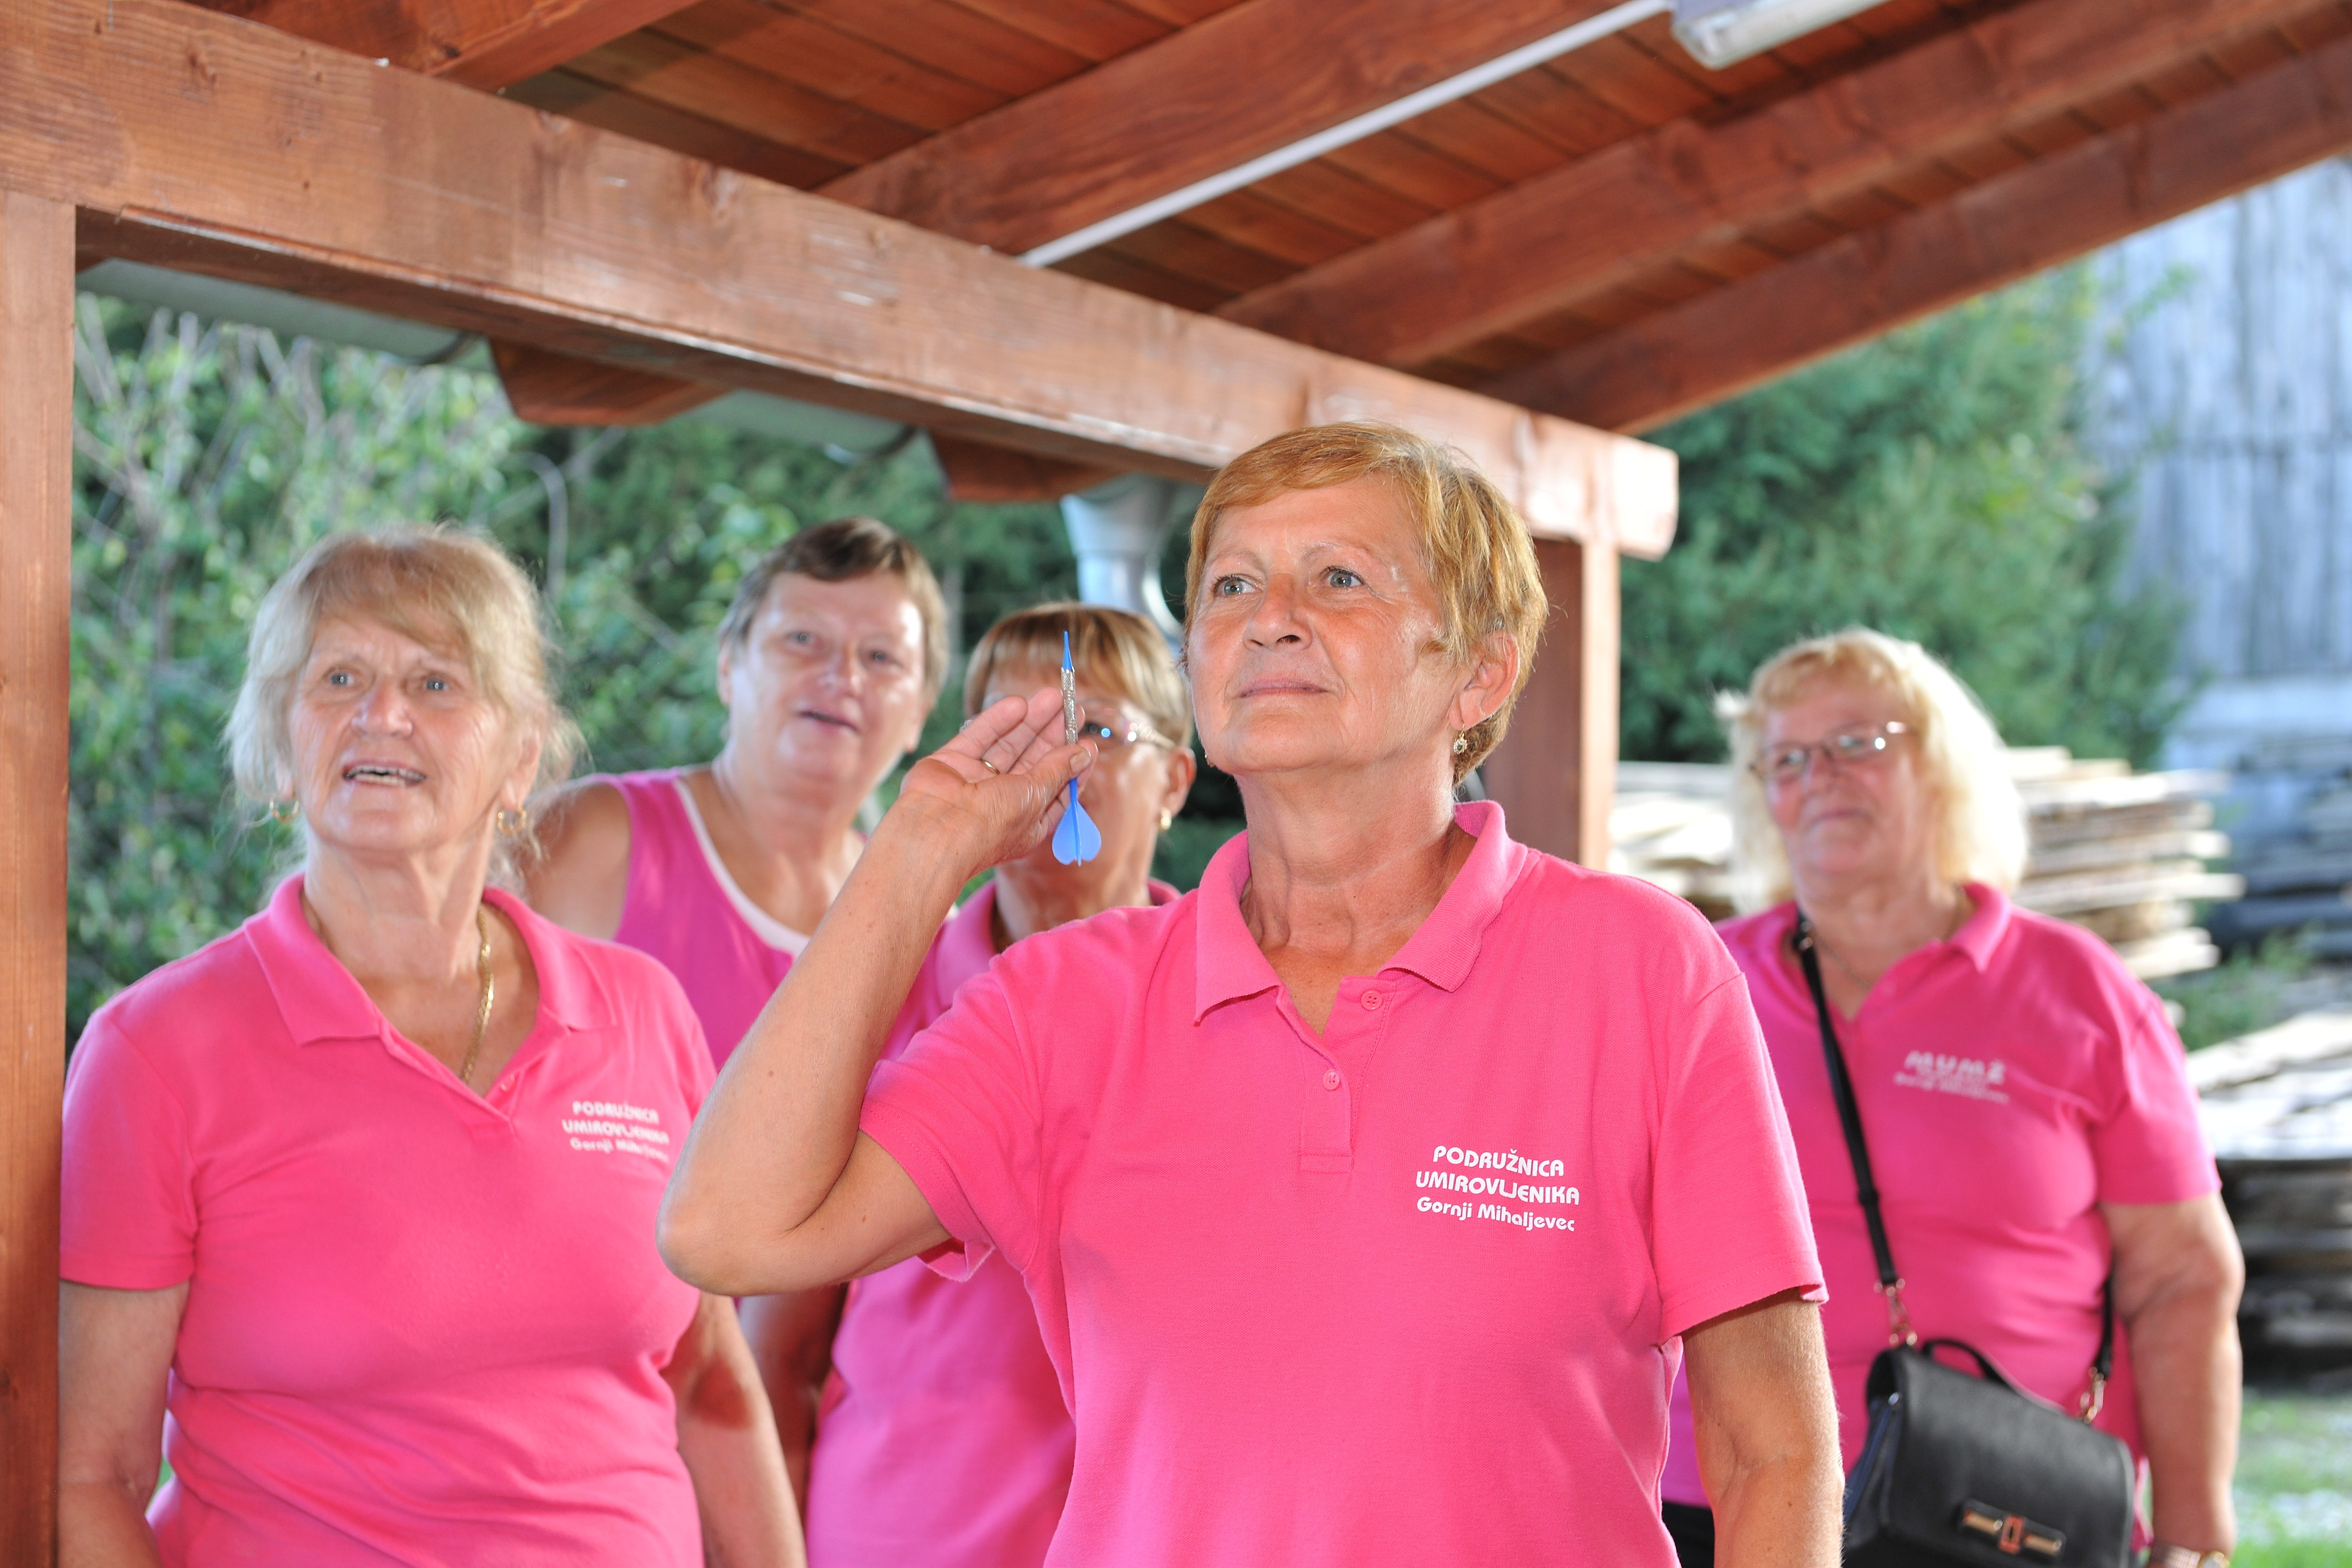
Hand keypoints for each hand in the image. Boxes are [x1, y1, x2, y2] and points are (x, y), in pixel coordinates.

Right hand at [890, 689, 1092, 872]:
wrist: (934, 832)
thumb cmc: (989, 827)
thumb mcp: (1034, 797)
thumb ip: (1056, 771)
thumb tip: (1082, 753)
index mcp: (1025, 821)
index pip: (1055, 790)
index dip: (1072, 767)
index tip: (1088, 744)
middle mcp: (1001, 801)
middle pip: (1033, 762)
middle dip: (1053, 735)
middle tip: (1073, 708)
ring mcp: (975, 781)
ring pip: (1008, 745)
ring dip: (1031, 721)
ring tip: (1053, 696)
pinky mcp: (952, 762)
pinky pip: (979, 737)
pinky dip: (998, 720)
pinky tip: (1018, 704)